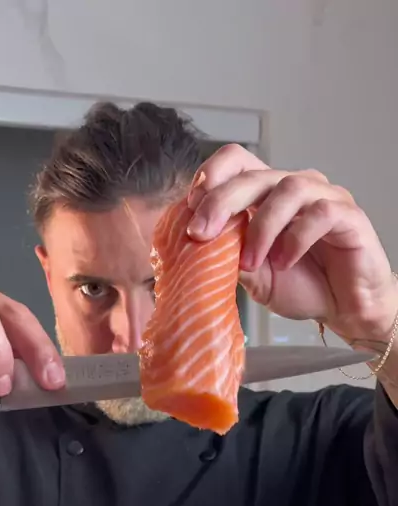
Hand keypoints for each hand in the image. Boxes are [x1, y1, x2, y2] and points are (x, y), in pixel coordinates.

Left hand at [187, 145, 397, 348]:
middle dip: (221, 202)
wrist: (343, 309)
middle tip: (201, 234)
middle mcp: (294, 188)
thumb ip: (229, 257)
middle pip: (254, 174)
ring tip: (250, 262)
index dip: (211, 176)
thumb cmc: (302, 286)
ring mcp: (323, 197)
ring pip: (287, 189)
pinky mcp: (349, 215)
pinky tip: (284, 262)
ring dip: (261, 227)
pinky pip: (320, 213)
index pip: (236, 161)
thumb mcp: (253, 276)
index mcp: (266, 196)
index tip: (190, 210)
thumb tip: (196, 245)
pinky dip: (296, 238)